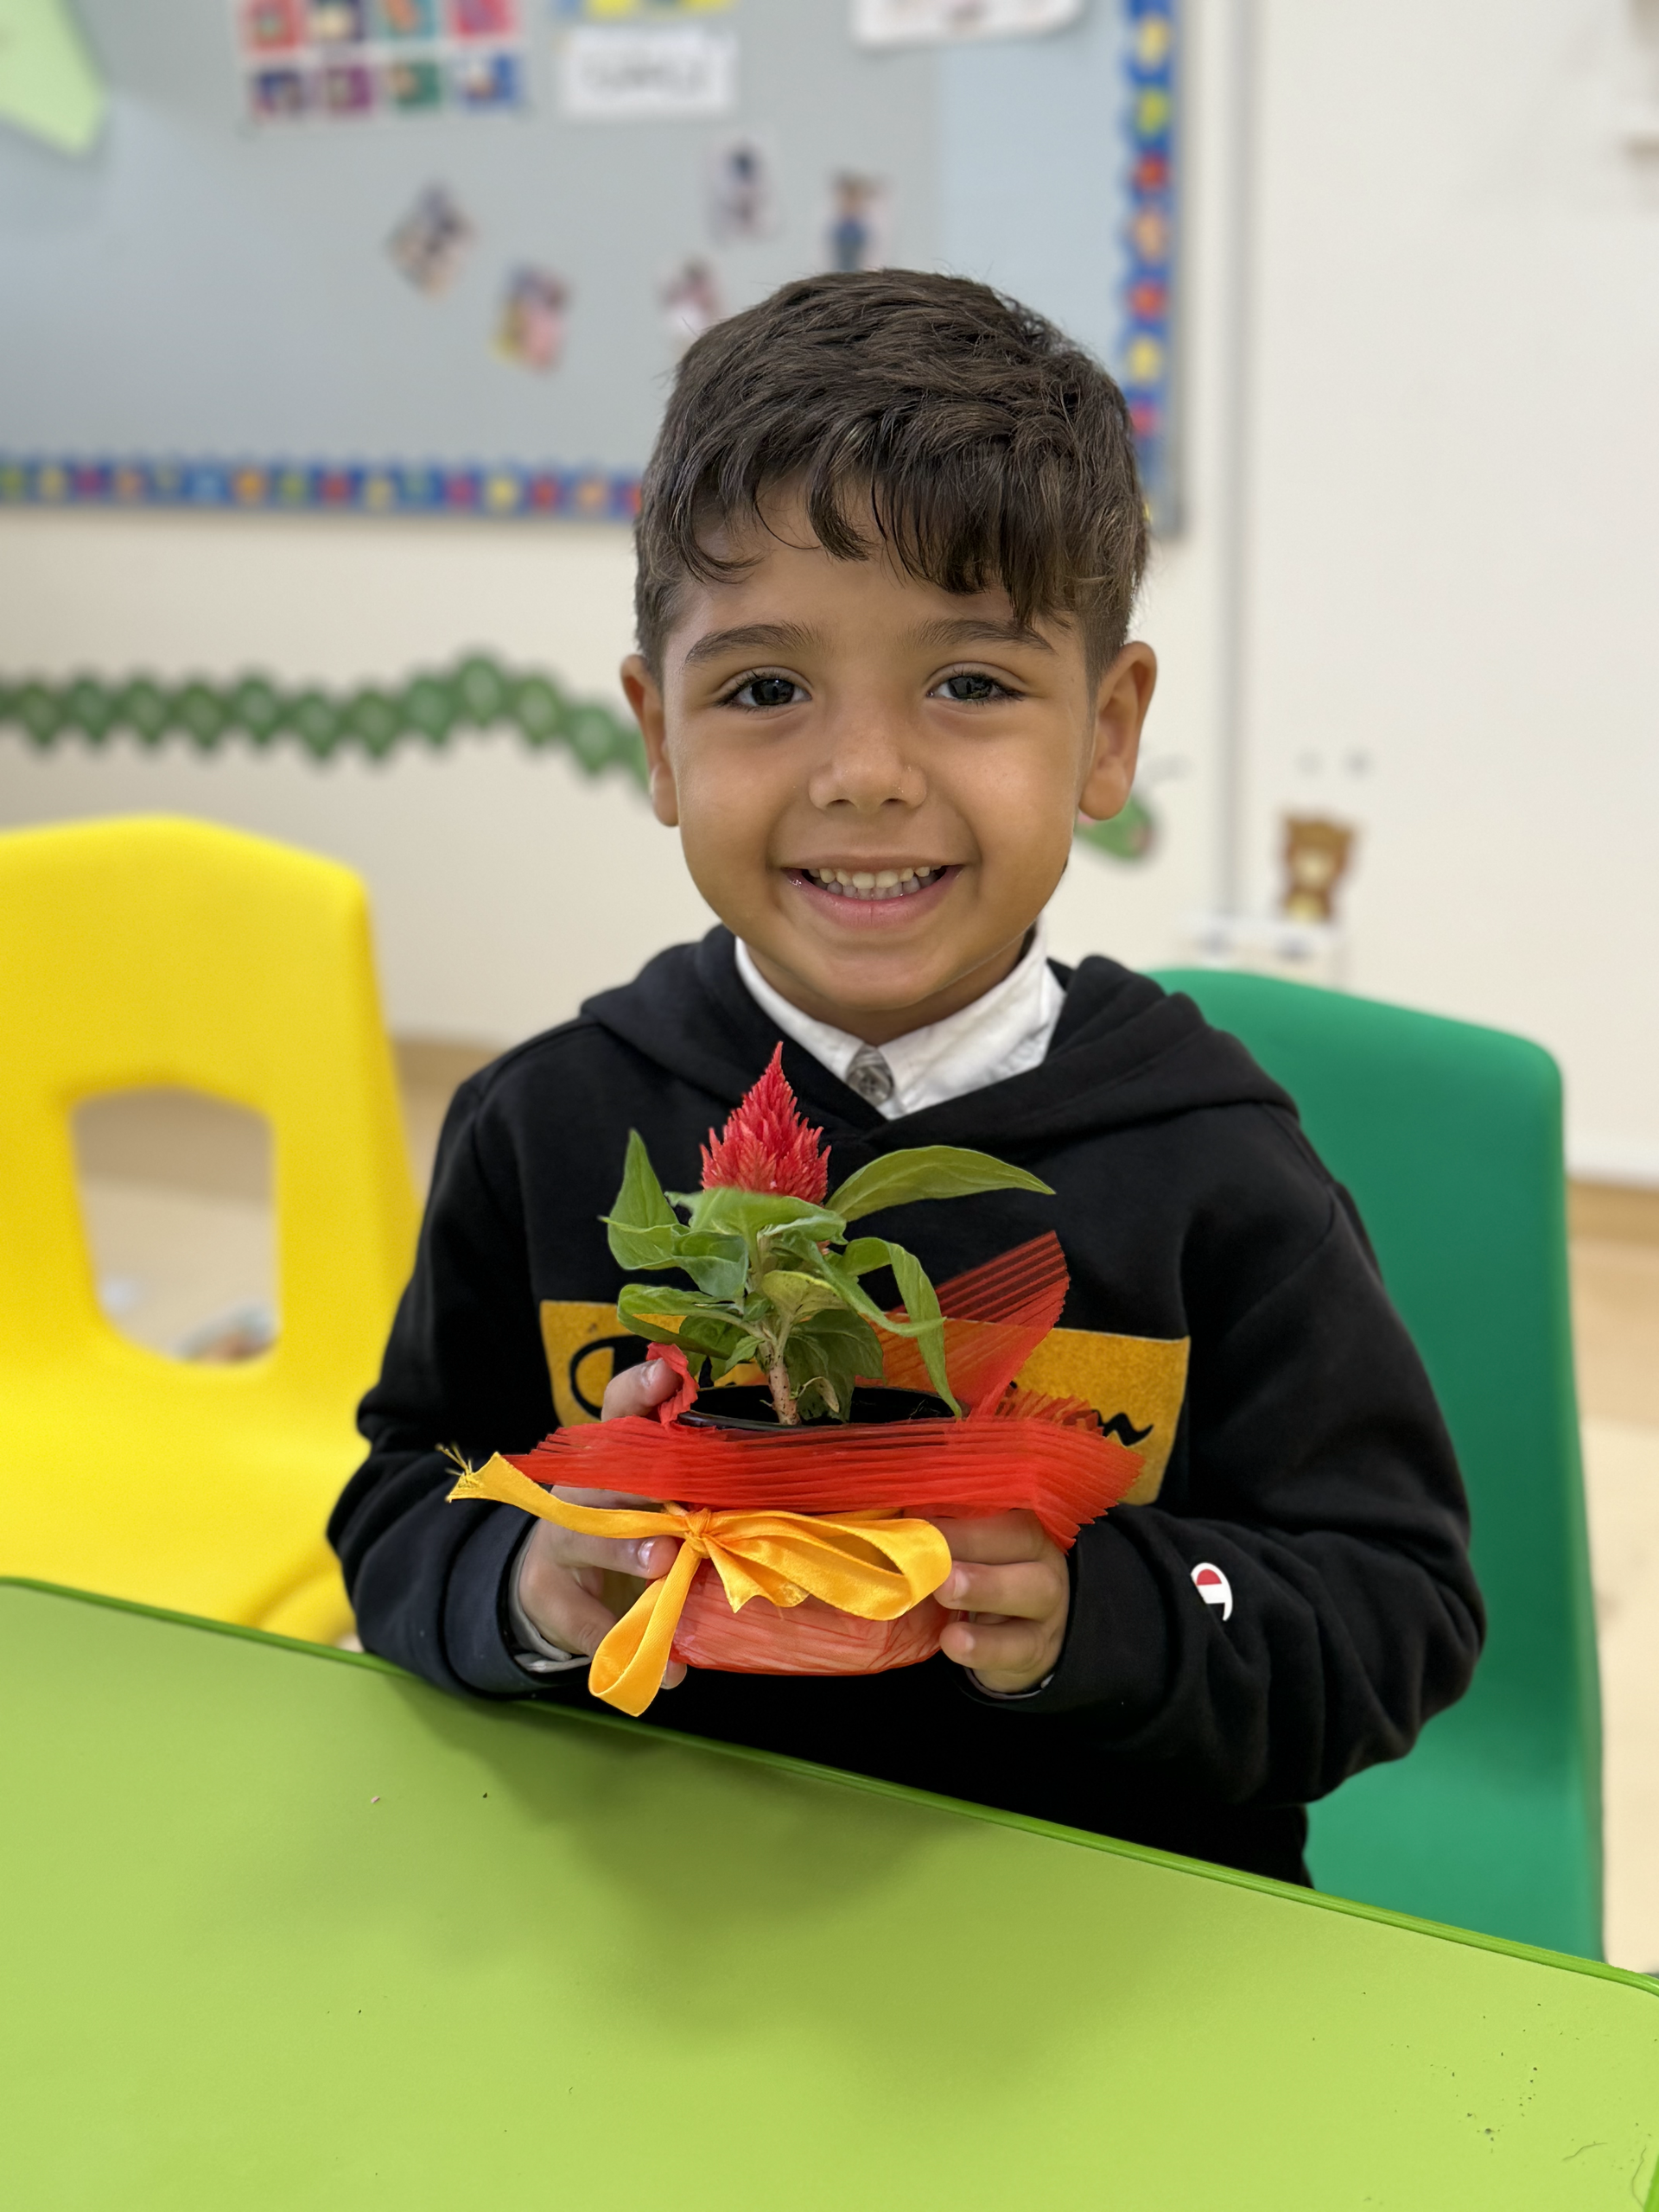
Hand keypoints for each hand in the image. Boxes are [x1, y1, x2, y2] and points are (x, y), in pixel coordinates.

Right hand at [515, 1356, 686, 1686]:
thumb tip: (791, 1496)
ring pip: (583, 1535)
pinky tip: (669, 1673)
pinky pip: (586, 1621)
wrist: (558, 1588)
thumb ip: (709, 1494)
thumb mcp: (667, 1505)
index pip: (621, 1407)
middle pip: (601, 1470)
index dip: (640, 1388)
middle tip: (679, 1495)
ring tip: (664, 1566)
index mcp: (616, 1456)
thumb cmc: (635, 1532)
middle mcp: (584, 1488)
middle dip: (636, 1478)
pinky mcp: (551, 1594)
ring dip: (626, 1551)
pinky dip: (624, 1644)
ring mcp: (561, 1539)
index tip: (668, 1372)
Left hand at [928, 1509, 1068, 1694]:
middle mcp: (1041, 1554)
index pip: (997, 1499)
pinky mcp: (1039, 1648)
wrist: (1012, 1639)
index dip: (959, 1505)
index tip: (914, 1511)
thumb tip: (886, 1517)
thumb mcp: (960, 1555)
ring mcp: (1049, 1604)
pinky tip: (953, 1642)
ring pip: (1033, 1590)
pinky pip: (1020, 1646)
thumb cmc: (973, 1580)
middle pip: (1021, 1536)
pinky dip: (985, 1646)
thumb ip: (934, 1536)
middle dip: (972, 1540)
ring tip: (944, 1591)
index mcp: (1018, 1519)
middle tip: (931, 1550)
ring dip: (986, 1588)